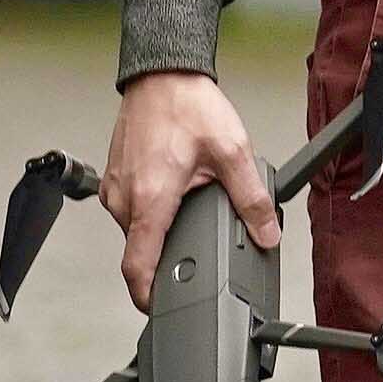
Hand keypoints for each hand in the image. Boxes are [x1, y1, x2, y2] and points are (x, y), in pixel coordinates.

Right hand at [101, 70, 279, 312]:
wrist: (162, 74)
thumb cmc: (189, 107)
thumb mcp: (233, 153)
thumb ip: (252, 198)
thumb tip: (267, 233)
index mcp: (150, 200)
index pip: (137, 267)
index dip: (147, 296)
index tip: (159, 308)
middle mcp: (124, 200)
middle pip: (140, 250)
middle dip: (168, 255)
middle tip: (199, 245)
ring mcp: (115, 189)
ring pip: (136, 229)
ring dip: (161, 228)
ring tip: (190, 208)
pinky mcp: (115, 179)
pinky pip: (132, 209)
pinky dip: (152, 210)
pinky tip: (175, 191)